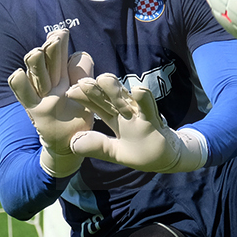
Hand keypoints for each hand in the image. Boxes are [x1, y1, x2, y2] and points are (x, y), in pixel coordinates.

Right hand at [7, 28, 94, 176]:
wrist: (69, 144)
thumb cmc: (76, 116)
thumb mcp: (84, 93)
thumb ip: (82, 73)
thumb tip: (79, 53)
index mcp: (60, 78)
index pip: (59, 57)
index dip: (59, 45)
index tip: (62, 32)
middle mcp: (48, 85)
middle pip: (47, 63)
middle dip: (50, 50)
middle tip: (55, 38)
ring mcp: (40, 97)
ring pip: (37, 76)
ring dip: (36, 64)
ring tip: (37, 52)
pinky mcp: (34, 112)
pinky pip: (24, 96)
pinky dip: (19, 85)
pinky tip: (17, 74)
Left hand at [67, 73, 207, 173]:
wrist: (166, 157)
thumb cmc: (140, 151)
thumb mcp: (114, 153)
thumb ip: (97, 146)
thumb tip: (73, 143)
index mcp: (114, 118)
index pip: (96, 105)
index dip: (84, 98)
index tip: (70, 91)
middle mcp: (126, 112)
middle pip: (108, 99)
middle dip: (96, 90)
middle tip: (82, 81)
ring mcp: (140, 115)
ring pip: (126, 100)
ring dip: (116, 90)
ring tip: (104, 78)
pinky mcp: (154, 121)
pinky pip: (149, 109)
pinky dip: (144, 100)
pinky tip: (138, 90)